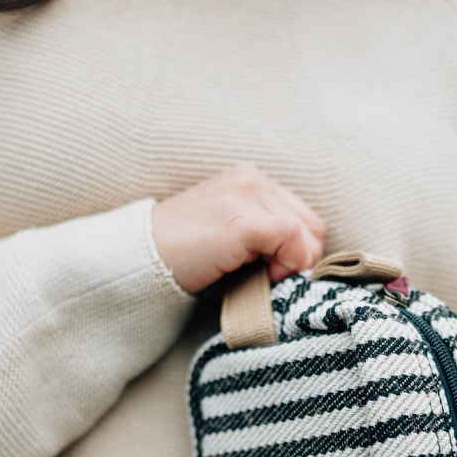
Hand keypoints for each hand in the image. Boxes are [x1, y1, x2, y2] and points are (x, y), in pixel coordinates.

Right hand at [151, 163, 325, 293]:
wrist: (143, 258)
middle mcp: (253, 180)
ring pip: (306, 235)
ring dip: (290, 264)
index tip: (270, 271)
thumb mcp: (233, 239)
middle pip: (313, 228)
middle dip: (299, 259)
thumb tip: (303, 264)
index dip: (297, 252)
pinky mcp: (244, 219)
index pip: (305, 219)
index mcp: (251, 182)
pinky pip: (293, 240)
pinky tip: (259, 275)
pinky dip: (286, 265)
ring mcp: (248, 195)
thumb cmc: (186, 257)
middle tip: (268, 276)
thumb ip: (266, 240)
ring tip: (257, 274)